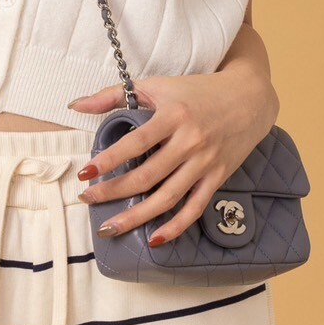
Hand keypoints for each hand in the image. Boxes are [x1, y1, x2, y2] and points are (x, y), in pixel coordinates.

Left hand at [66, 70, 279, 245]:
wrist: (248, 97)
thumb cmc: (197, 90)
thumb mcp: (158, 85)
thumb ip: (114, 94)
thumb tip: (75, 105)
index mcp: (173, 116)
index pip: (136, 143)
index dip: (109, 160)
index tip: (85, 173)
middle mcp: (190, 141)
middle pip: (148, 175)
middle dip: (115, 191)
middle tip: (88, 200)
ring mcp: (205, 162)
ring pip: (168, 197)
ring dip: (138, 216)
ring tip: (111, 228)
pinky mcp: (217, 177)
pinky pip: (195, 207)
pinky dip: (176, 226)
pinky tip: (155, 239)